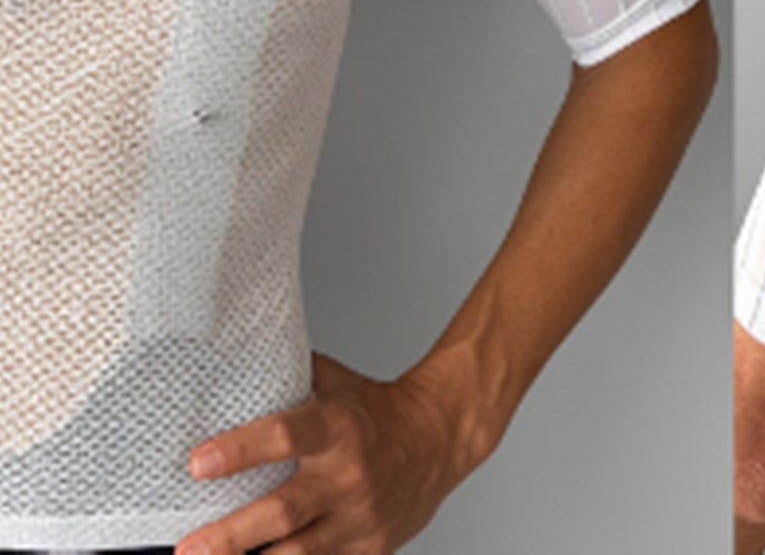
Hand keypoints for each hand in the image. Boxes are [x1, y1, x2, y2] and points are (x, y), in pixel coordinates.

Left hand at [178, 354, 492, 554]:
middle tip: (188, 547)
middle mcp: (351, 475)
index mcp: (338, 428)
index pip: (285, 436)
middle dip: (231, 534)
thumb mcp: (334, 385)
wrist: (442, 436)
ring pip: (301, 552)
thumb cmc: (377, 411)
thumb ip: (284, 378)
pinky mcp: (372, 547)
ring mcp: (363, 517)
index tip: (196, 464)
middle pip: (285, 510)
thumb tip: (223, 362)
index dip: (239, 451)